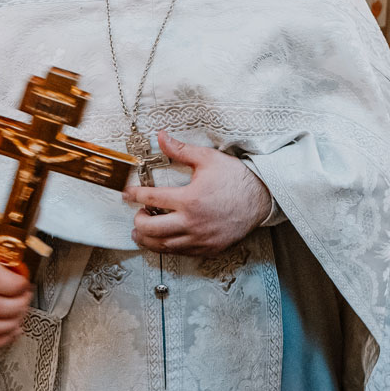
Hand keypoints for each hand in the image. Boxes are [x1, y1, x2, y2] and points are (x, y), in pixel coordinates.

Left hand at [122, 131, 271, 257]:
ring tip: (141, 232)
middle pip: (152, 229)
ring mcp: (201, 239)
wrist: (262, 198)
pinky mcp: (210, 248)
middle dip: (138, 222)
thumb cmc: (235, 178)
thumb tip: (161, 137)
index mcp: (189, 199)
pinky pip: (182, 253)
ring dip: (148, 240)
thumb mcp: (207, 158)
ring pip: (164, 246)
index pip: (151, 199)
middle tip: (137, 214)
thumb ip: (180, 150)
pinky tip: (164, 240)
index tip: (127, 193)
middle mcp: (193, 223)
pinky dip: (168, 248)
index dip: (134, 195)